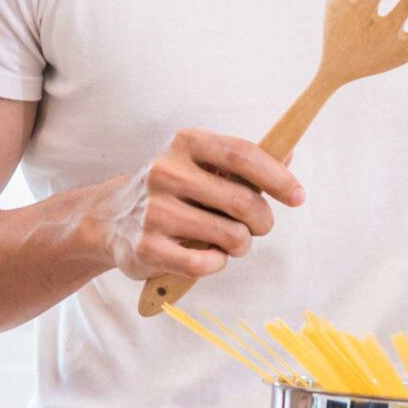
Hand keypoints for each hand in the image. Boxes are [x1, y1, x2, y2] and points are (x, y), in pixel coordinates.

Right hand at [101, 129, 303, 282]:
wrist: (109, 218)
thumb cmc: (171, 191)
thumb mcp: (199, 164)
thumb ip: (243, 163)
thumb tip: (290, 151)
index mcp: (184, 144)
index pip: (242, 154)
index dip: (277, 177)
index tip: (297, 196)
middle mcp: (166, 172)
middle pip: (244, 201)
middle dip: (263, 221)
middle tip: (257, 226)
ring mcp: (155, 211)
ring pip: (231, 236)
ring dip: (241, 245)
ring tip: (228, 242)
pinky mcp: (147, 248)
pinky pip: (207, 263)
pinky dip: (217, 264)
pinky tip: (206, 256)